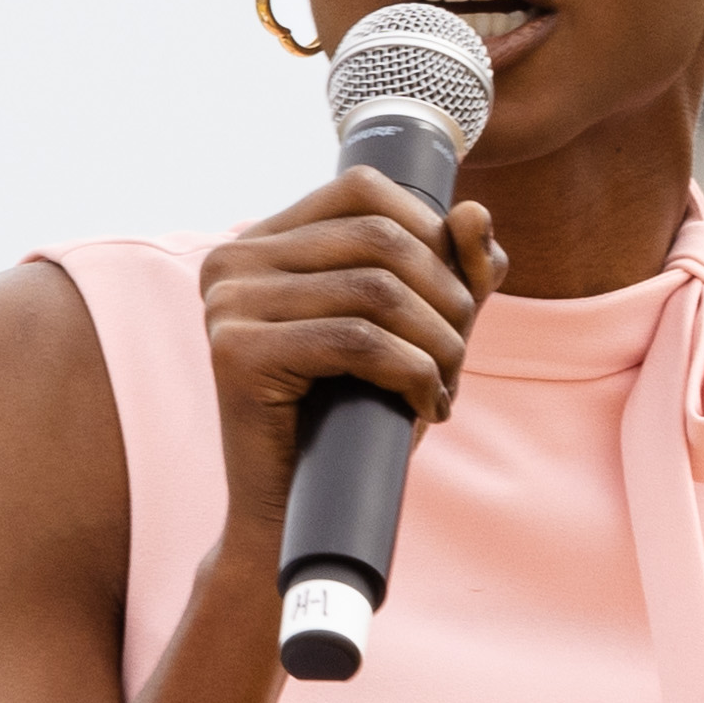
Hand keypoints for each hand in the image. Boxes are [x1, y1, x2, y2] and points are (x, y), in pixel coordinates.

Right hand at [195, 172, 502, 541]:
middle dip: (445, 296)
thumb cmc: (354, 418)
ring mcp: (228, 305)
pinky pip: (358, 339)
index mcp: (260, 243)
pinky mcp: (237, 355)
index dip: (431, 233)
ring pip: (376, 289)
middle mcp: (232, 262)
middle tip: (458, 357)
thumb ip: (451, 269)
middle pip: (379, 237)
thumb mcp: (415, 331)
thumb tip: (474, 212)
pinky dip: (415, 372)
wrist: (293, 513)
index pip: (363, 189)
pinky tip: (426, 405)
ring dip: (438, 341)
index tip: (455, 299)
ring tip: (444, 385)